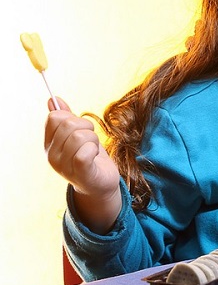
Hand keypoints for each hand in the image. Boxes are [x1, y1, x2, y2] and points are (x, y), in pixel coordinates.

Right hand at [44, 98, 121, 231]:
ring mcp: (64, 166)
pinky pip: (84, 152)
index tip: (81, 129)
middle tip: (91, 141)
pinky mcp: (79, 173)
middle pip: (69, 123)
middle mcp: (52, 155)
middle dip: (87, 128)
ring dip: (94, 140)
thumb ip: (65, 118)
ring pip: (80, 135)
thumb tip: (53, 99)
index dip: (73, 117)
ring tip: (93, 150)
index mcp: (49, 144)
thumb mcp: (77, 135)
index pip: (55, 117)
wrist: (100, 184)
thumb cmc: (90, 157)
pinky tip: (94, 157)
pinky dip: (94, 150)